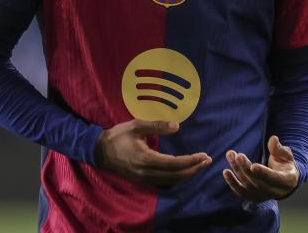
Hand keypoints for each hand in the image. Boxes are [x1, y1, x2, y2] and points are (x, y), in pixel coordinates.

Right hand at [95, 119, 211, 186]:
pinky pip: (163, 182)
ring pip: (170, 181)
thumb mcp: (137, 125)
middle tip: (208, 161)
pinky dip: (176, 177)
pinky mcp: (141, 179)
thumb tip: (177, 126)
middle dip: (193, 169)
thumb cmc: (118, 136)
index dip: (191, 161)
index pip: (174, 164)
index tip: (204, 155)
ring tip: (200, 165)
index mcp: (145, 159)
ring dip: (187, 174)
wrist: (99, 151)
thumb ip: (157, 126)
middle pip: (175, 175)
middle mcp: (146, 172)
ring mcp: (143, 178)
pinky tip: (184, 170)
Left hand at [224, 135, 299, 201]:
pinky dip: (232, 182)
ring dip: (237, 170)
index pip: (273, 178)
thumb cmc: (286, 165)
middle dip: (246, 168)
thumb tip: (273, 139)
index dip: (263, 173)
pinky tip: (226, 172)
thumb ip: (279, 149)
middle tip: (238, 155)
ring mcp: (262, 196)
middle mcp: (273, 191)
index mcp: (285, 180)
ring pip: (247, 185)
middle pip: (257, 182)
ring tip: (230, 155)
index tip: (253, 166)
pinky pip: (240, 191)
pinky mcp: (253, 197)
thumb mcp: (287, 156)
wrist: (285, 183)